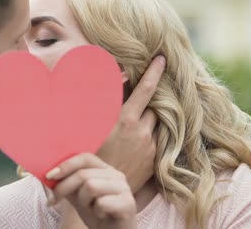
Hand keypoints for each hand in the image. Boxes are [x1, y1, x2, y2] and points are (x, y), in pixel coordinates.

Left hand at [47, 153, 136, 228]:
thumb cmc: (96, 214)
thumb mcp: (76, 196)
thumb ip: (65, 184)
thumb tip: (48, 176)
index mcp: (105, 169)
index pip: (85, 157)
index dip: (66, 165)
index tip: (49, 176)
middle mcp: (116, 175)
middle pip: (84, 174)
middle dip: (64, 187)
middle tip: (55, 200)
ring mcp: (124, 188)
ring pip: (91, 186)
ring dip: (83, 201)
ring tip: (89, 208)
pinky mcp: (128, 204)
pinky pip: (102, 202)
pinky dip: (96, 212)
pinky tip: (101, 215)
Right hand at [98, 56, 165, 191]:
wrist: (100, 192)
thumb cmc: (89, 154)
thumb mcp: (92, 125)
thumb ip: (108, 100)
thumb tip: (122, 77)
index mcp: (125, 120)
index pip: (146, 90)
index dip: (155, 72)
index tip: (162, 59)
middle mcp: (142, 132)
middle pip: (156, 105)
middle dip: (153, 98)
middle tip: (146, 91)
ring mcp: (150, 147)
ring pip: (157, 123)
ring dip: (151, 116)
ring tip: (138, 118)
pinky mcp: (154, 161)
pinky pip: (157, 140)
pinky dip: (150, 133)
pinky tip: (136, 138)